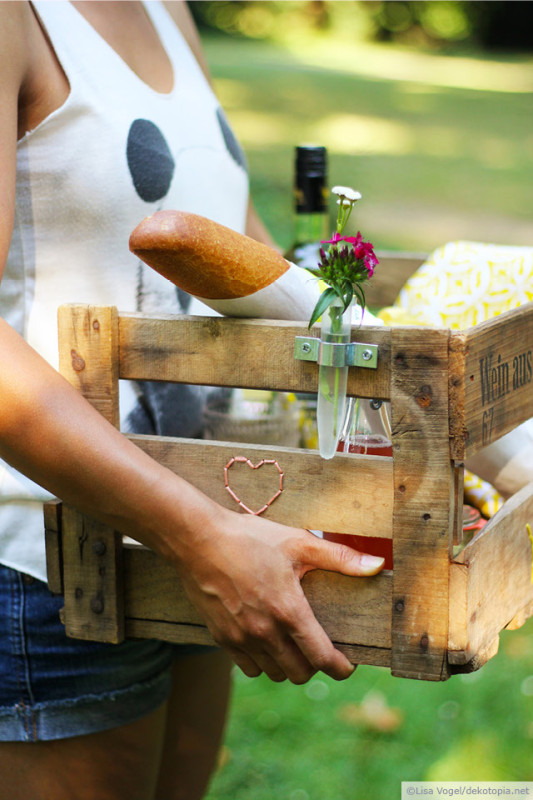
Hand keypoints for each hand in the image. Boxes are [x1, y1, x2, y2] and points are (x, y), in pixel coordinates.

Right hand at [176, 507, 383, 684]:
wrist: (198, 540)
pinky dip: (262, 663)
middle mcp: (265, 631)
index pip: (322, 658)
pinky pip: (249, 669)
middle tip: (320, 648)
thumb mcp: (298, 542)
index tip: (349, 663)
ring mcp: (241, 638)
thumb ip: (340, 557)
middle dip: (316, 666)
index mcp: (288, 610)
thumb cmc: (250, 537)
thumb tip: (377, 565)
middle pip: (300, 674)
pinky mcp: (221, 638)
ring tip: (293, 646)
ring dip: (289, 666)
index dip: (342, 667)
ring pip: (274, 674)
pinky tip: (266, 642)